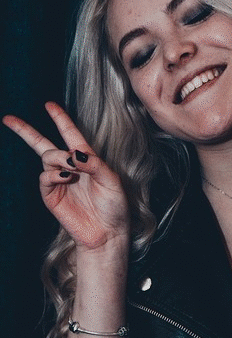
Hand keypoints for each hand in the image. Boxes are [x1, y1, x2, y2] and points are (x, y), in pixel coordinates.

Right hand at [3, 102, 129, 249]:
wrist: (107, 233)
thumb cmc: (115, 206)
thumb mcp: (112, 180)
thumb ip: (94, 163)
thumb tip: (73, 152)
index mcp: (86, 159)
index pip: (70, 134)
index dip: (60, 119)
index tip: (49, 105)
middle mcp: (70, 168)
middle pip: (42, 144)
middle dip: (25, 131)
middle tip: (9, 119)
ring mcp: (59, 181)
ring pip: (47, 157)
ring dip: (57, 157)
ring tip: (71, 168)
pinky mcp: (51, 196)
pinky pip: (45, 177)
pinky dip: (54, 173)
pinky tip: (67, 176)